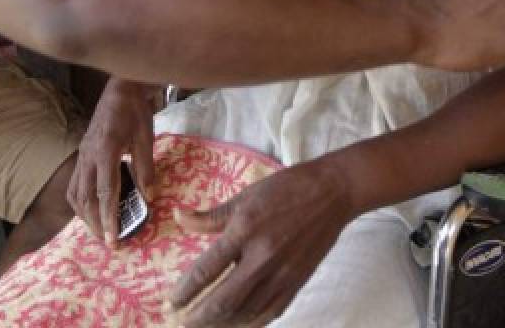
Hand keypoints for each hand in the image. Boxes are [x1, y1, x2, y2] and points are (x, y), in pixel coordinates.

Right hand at [66, 78, 156, 247]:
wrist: (120, 88)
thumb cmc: (136, 111)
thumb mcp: (146, 138)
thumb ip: (146, 168)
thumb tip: (150, 197)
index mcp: (104, 152)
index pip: (105, 194)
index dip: (109, 219)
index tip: (113, 240)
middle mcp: (87, 156)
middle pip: (86, 199)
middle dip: (96, 224)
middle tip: (109, 243)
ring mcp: (81, 155)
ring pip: (76, 194)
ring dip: (86, 216)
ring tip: (99, 231)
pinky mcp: (81, 154)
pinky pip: (74, 184)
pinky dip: (80, 202)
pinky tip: (90, 210)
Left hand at [168, 160, 355, 326]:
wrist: (333, 193)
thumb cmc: (286, 189)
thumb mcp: (245, 196)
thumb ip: (210, 216)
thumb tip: (178, 218)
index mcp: (245, 230)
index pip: (207, 270)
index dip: (185, 291)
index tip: (171, 302)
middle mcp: (263, 256)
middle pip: (224, 301)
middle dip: (198, 318)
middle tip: (181, 323)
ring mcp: (283, 273)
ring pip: (246, 313)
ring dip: (221, 324)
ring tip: (204, 325)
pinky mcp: (297, 282)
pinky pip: (269, 313)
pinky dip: (249, 323)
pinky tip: (236, 324)